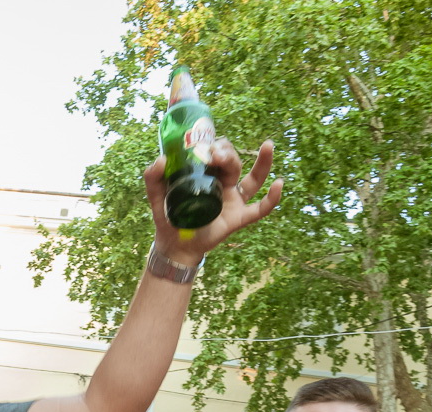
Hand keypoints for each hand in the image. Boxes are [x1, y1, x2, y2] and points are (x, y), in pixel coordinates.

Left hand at [143, 138, 282, 263]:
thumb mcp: (156, 195)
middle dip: (228, 153)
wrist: (173, 246)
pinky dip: (272, 198)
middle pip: (234, 162)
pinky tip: (279, 184)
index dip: (217, 145)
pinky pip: (261, 208)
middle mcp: (224, 184)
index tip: (207, 145)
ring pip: (253, 178)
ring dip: (262, 162)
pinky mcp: (238, 218)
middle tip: (215, 154)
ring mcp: (234, 200)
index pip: (218, 152)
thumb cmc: (168, 217)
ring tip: (267, 145)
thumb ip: (152, 178)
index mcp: (207, 174)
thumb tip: (161, 160)